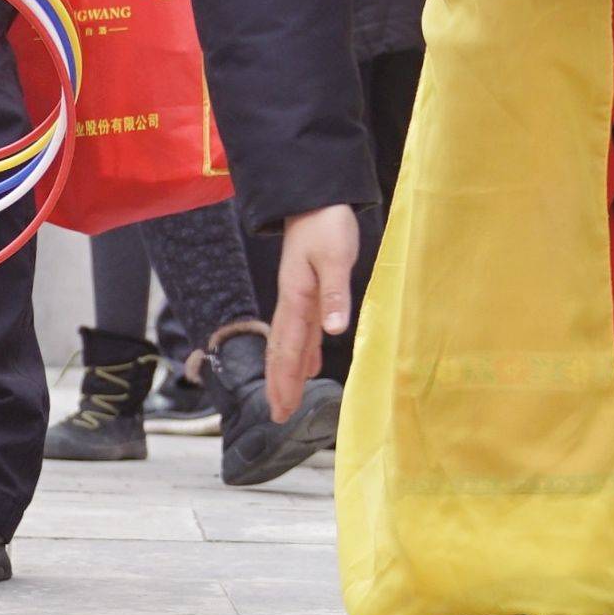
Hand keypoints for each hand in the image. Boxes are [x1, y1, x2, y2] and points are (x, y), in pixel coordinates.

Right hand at [262, 204, 357, 411]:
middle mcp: (293, 303)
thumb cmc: (326, 224)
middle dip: (280, 385)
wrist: (316, 197)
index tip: (280, 410)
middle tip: (278, 417)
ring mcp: (300, 298)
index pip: (287, 349)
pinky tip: (312, 364)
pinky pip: (304, 331)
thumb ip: (335, 294)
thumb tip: (333, 331)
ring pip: (291, 344)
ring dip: (290, 372)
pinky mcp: (310, 291)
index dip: (284, 381)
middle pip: (282, 352)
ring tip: (288, 399)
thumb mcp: (335, 257)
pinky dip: (306, 352)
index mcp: (296, 299)